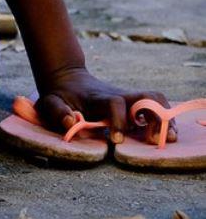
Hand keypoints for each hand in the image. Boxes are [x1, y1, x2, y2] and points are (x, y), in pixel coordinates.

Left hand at [36, 66, 173, 143]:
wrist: (68, 78)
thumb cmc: (59, 94)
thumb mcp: (50, 102)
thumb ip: (56, 111)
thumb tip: (68, 122)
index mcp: (98, 97)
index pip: (115, 103)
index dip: (119, 120)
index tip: (116, 140)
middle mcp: (118, 94)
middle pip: (146, 97)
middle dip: (155, 117)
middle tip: (158, 140)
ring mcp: (128, 98)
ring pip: (155, 100)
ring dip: (165, 117)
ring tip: (167, 138)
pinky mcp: (133, 103)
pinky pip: (156, 106)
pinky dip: (164, 118)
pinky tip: (164, 134)